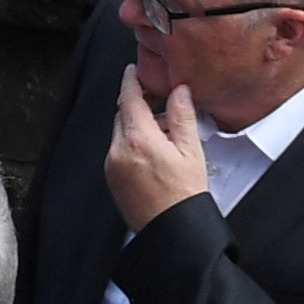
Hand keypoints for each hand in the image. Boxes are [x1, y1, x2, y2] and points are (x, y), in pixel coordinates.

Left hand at [105, 70, 213, 226]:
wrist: (172, 233)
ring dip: (137, 127)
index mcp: (139, 139)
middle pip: (123, 114)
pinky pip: (118, 150)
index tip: (134, 70)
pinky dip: (132, 144)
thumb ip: (182, 116)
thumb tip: (179, 91)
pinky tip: (154, 155)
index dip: (132, 80)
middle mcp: (119, 150)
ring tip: (164, 137)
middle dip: (139, 106)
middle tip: (161, 104)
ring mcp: (112, 165)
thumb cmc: (184, 197)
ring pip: (120, 132)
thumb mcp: (191, 152)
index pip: (128, 97)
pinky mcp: (112, 178)